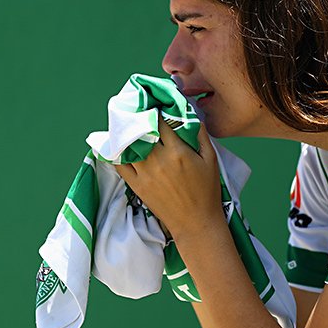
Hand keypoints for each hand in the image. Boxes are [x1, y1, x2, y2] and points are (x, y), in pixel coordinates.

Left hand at [115, 116, 223, 240]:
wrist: (196, 222)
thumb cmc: (207, 192)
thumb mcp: (211, 161)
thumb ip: (201, 136)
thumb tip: (191, 117)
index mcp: (178, 151)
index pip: (160, 122)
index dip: (156, 111)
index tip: (154, 105)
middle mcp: (158, 160)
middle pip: (141, 130)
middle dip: (139, 118)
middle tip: (137, 110)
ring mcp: (145, 173)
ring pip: (128, 145)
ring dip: (126, 132)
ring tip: (126, 125)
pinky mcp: (136, 185)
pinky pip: (119, 164)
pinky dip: (116, 153)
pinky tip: (116, 145)